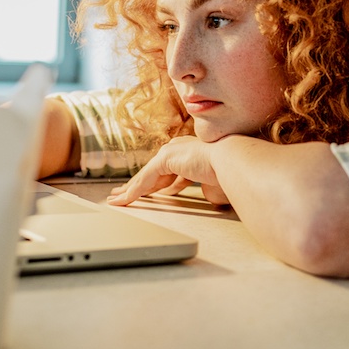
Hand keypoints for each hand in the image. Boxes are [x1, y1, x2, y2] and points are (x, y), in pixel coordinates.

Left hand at [107, 135, 229, 205]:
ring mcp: (171, 152)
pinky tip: (126, 199)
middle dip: (137, 185)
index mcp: (188, 152)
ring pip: (144, 176)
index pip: (167, 171)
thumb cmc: (228, 171)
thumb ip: (206, 185)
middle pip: (151, 172)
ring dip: (130, 190)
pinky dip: (134, 191)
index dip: (156, 184)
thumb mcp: (213, 180)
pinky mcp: (165, 159)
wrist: (232, 161)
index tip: (149, 193)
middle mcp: (177, 149)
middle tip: (123, 193)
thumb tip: (210, 197)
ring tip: (117, 199)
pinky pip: (145, 179)